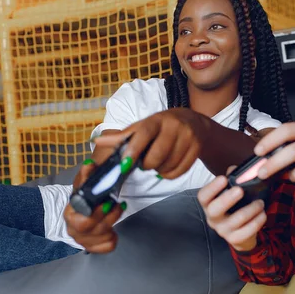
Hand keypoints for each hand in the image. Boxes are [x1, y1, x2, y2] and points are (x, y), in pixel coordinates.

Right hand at [65, 160, 125, 252]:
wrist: (80, 213)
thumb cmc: (83, 199)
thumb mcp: (83, 185)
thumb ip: (86, 175)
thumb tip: (89, 164)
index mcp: (70, 215)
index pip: (81, 219)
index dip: (97, 213)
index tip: (108, 202)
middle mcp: (74, 230)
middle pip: (92, 229)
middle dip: (109, 217)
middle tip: (118, 205)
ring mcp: (83, 241)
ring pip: (102, 237)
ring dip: (113, 223)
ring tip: (116, 211)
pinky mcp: (93, 247)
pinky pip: (108, 246)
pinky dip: (113, 237)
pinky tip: (111, 228)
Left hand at [93, 108, 208, 178]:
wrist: (194, 123)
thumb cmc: (162, 127)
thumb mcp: (142, 127)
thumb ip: (121, 137)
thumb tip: (97, 141)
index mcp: (156, 120)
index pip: (143, 135)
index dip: (132, 152)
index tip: (123, 166)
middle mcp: (173, 125)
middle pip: (156, 156)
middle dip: (147, 165)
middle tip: (146, 162)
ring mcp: (187, 136)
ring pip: (168, 166)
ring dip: (159, 170)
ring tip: (159, 162)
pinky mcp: (197, 147)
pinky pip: (180, 171)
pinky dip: (170, 174)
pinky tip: (168, 166)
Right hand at [197, 175, 266, 251]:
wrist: (241, 233)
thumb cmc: (235, 208)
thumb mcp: (231, 194)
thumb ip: (233, 179)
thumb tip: (235, 168)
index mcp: (209, 204)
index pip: (203, 196)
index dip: (212, 187)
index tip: (223, 179)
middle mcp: (213, 218)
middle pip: (214, 210)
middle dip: (227, 199)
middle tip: (240, 190)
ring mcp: (223, 230)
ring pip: (236, 220)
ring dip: (251, 209)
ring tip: (260, 203)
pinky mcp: (234, 239)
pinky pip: (247, 231)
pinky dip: (258, 221)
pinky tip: (262, 214)